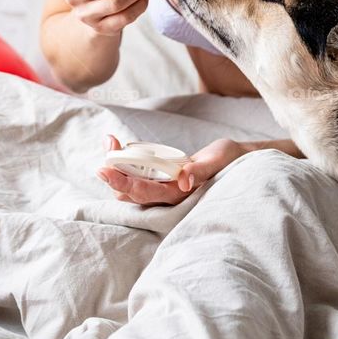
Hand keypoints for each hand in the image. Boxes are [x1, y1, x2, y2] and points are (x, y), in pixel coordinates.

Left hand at [97, 134, 247, 206]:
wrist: (235, 160)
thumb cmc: (229, 161)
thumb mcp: (217, 161)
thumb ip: (201, 170)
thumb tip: (183, 182)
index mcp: (179, 195)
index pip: (145, 194)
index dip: (124, 183)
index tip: (106, 169)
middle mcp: (168, 194)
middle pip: (133, 192)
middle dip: (115, 175)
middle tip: (102, 157)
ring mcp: (164, 186)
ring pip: (134, 182)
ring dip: (118, 166)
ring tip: (109, 143)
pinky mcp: (164, 176)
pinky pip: (140, 172)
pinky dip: (126, 159)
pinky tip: (117, 144)